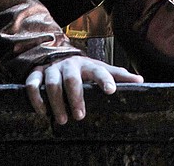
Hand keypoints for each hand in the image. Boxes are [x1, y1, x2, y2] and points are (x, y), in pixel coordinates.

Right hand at [25, 54, 142, 124]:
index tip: (111, 90)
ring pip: (52, 83)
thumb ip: (118, 75)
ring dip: (56, 102)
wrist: (55, 53)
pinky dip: (36, 98)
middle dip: (76, 97)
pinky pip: (33, 85)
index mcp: (87, 64)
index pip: (99, 70)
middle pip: (72, 79)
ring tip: (63, 120)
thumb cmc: (82, 68)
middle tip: (80, 116)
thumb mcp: (99, 69)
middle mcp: (69, 65)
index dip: (106, 79)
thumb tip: (141, 81)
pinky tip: (42, 112)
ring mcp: (52, 68)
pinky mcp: (36, 73)